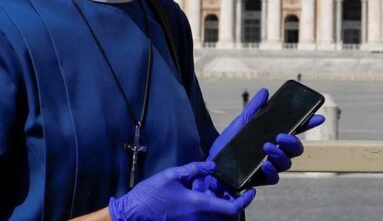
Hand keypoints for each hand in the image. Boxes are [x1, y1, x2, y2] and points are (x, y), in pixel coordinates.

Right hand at [108, 162, 254, 220]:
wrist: (132, 215)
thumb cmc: (151, 194)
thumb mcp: (172, 175)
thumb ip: (195, 170)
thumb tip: (213, 166)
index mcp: (199, 204)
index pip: (232, 208)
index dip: (245, 201)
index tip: (250, 191)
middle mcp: (200, 219)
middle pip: (228, 218)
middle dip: (235, 206)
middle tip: (235, 192)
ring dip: (223, 211)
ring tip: (220, 195)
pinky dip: (211, 214)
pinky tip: (204, 202)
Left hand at [203, 88, 324, 187]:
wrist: (211, 164)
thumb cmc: (228, 144)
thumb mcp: (240, 124)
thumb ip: (253, 109)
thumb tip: (265, 92)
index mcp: (272, 136)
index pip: (295, 130)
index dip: (308, 124)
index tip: (318, 117)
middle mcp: (275, 152)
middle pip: (295, 148)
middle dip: (293, 142)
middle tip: (281, 136)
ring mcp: (269, 166)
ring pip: (287, 163)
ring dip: (280, 154)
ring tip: (267, 147)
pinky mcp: (261, 180)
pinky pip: (274, 178)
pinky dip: (271, 171)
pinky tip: (265, 164)